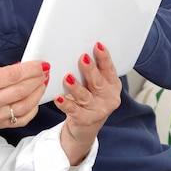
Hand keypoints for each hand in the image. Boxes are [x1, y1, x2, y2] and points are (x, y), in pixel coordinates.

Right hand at [0, 60, 49, 151]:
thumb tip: (15, 70)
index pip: (15, 74)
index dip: (32, 68)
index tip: (41, 64)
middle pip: (24, 88)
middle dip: (38, 78)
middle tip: (44, 71)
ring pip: (26, 104)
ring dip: (38, 93)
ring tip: (42, 84)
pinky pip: (21, 120)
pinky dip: (32, 110)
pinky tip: (34, 102)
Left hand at [54, 42, 121, 165]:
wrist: (86, 125)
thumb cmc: (90, 97)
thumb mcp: (94, 83)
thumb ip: (91, 69)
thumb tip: (78, 49)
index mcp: (112, 85)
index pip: (109, 69)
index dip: (104, 57)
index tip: (97, 46)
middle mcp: (108, 97)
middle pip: (98, 82)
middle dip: (90, 69)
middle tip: (82, 58)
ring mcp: (97, 109)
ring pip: (85, 96)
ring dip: (76, 86)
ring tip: (67, 78)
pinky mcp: (85, 119)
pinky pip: (74, 110)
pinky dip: (65, 104)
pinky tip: (58, 98)